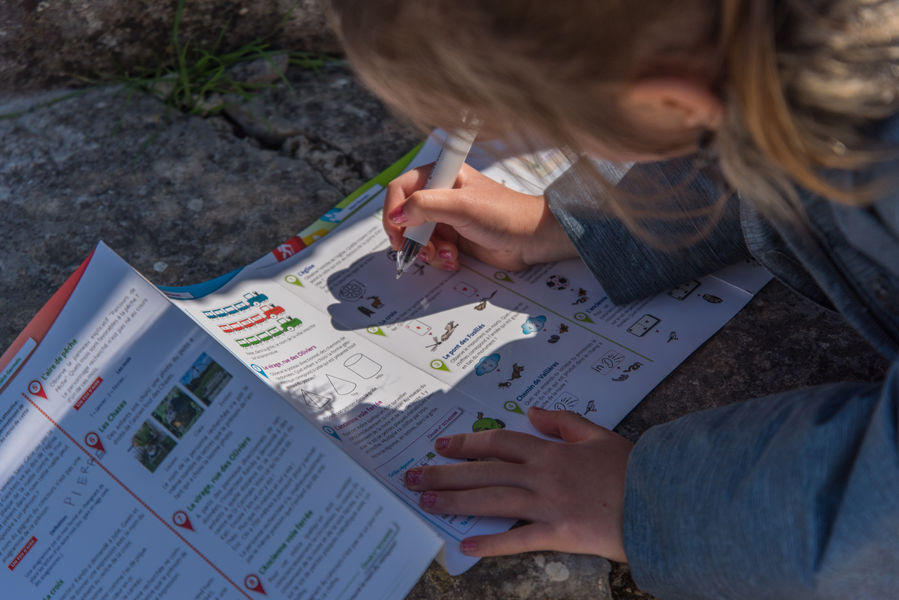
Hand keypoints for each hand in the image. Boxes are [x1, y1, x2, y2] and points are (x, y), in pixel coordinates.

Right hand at [383, 163, 576, 271]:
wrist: (531, 239)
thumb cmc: (503, 214)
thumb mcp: (462, 206)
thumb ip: (425, 206)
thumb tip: (397, 216)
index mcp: (441, 175)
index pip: (401, 188)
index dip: (393, 210)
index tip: (397, 232)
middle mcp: (440, 194)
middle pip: (404, 216)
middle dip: (411, 237)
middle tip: (419, 250)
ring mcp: (445, 217)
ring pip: (416, 237)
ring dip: (427, 251)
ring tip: (448, 254)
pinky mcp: (452, 238)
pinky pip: (432, 250)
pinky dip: (439, 258)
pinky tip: (455, 259)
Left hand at [403, 407, 632, 561]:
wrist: (665, 498)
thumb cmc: (634, 469)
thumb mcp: (599, 434)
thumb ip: (564, 422)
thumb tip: (533, 411)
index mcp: (551, 451)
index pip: (499, 442)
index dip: (466, 442)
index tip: (441, 445)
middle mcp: (543, 475)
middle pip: (485, 471)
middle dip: (446, 473)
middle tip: (413, 477)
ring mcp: (549, 504)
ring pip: (493, 499)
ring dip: (456, 501)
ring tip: (426, 503)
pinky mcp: (561, 533)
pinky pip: (519, 539)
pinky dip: (492, 543)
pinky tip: (466, 546)